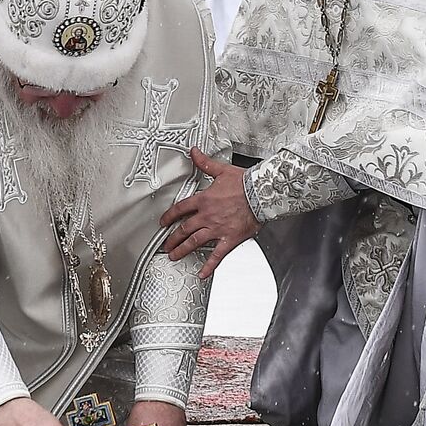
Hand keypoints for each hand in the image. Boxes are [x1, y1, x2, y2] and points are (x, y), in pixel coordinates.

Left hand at [159, 147, 259, 278]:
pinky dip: (209, 266)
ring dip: (182, 250)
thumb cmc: (245, 183)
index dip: (169, 216)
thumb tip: (194, 152)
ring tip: (174, 256)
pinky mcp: (229, 239)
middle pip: (184, 229)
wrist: (262, 193)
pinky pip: (217, 255)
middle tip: (165, 245)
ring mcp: (217, 229)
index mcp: (204, 200)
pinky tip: (202, 273)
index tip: (164, 222)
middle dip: (172, 238)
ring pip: (194, 242)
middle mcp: (207, 216)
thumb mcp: (221, 170)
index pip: (180, 209)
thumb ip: (205, 163)